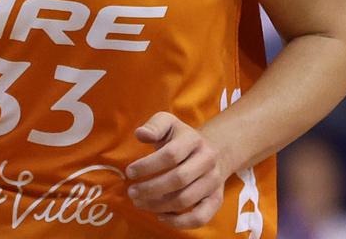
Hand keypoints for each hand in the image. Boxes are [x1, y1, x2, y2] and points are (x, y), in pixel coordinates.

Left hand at [125, 112, 229, 228]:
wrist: (213, 150)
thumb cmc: (181, 138)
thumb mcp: (167, 123)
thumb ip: (154, 126)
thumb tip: (140, 134)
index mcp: (193, 139)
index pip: (171, 155)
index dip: (147, 166)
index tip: (129, 172)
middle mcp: (208, 160)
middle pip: (178, 179)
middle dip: (151, 188)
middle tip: (132, 192)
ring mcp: (214, 181)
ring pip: (186, 199)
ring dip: (159, 205)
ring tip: (140, 203)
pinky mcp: (216, 199)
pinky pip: (200, 217)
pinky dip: (179, 222)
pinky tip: (160, 216)